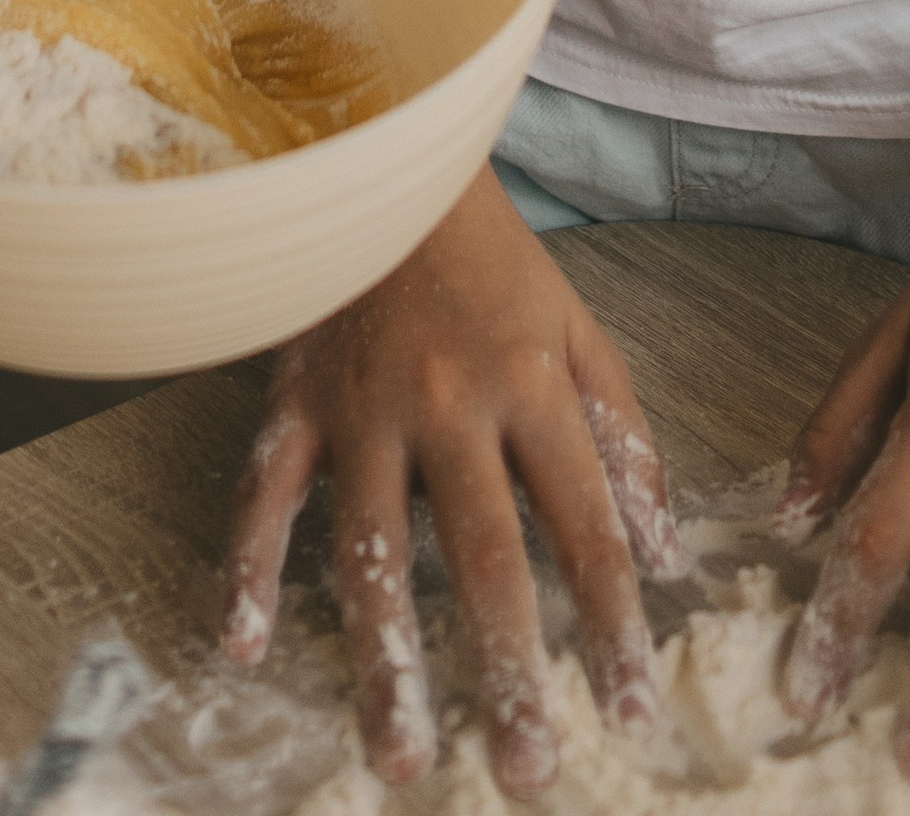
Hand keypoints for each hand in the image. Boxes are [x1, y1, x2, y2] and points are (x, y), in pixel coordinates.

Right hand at [221, 165, 683, 794]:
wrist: (388, 156)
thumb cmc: (490, 255)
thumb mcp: (580, 327)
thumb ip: (623, 437)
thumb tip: (668, 550)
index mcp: (533, 385)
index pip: (585, 529)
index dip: (613, 628)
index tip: (632, 715)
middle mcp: (450, 404)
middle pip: (484, 560)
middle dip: (509, 674)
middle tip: (527, 773)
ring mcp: (363, 406)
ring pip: (374, 552)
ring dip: (386, 662)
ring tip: (398, 757)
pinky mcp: (296, 398)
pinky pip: (267, 494)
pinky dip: (249, 568)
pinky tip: (241, 644)